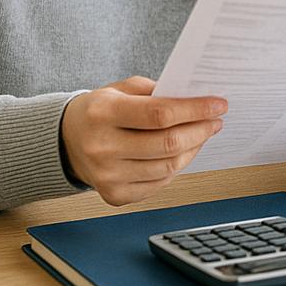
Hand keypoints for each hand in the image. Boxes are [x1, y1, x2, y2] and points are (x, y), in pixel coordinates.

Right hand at [60, 76, 226, 205]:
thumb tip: (197, 99)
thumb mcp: (121, 89)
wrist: (66, 141)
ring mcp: (107, 176)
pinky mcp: (114, 195)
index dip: (196, 110)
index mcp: (103, 113)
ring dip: (194, 149)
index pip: (160, 114)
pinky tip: (183, 152)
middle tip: (216, 119)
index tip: (218, 104)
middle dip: (201, 130)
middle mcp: (102, 148)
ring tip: (203, 134)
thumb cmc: (100, 111)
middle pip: (168, 143)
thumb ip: (157, 91)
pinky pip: (159, 183)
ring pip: (168, 167)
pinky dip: (177, 167)